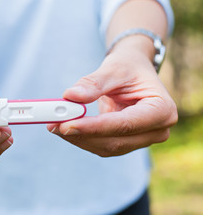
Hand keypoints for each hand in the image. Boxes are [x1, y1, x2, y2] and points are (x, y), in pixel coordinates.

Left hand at [47, 47, 177, 156]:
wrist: (133, 72)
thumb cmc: (128, 67)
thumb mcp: (114, 68)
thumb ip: (93, 83)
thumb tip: (70, 96)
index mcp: (162, 110)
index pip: (125, 124)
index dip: (94, 127)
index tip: (67, 124)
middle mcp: (156, 130)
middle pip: (114, 141)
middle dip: (81, 134)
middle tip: (53, 124)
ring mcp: (141, 139)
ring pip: (105, 147)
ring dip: (77, 138)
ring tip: (53, 124)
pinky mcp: (126, 142)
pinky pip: (101, 145)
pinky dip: (81, 138)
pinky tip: (63, 127)